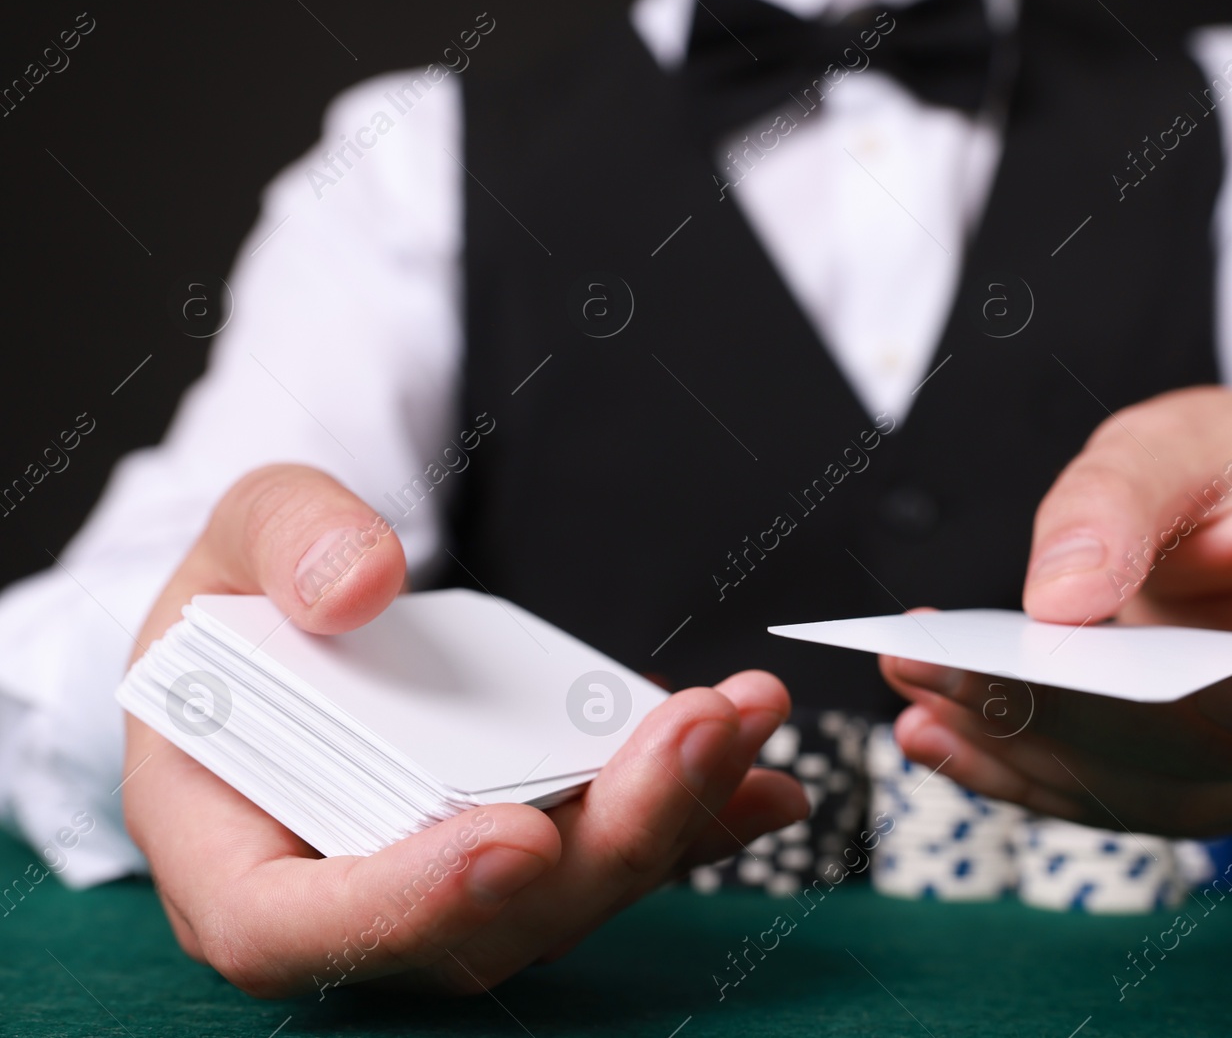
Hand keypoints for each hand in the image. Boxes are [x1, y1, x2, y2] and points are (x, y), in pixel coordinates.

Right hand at [122, 464, 806, 996]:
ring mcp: (448, 888)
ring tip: (743, 716)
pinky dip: (693, 819)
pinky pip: (610, 856)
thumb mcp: (236, 538)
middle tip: (693, 732)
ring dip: (672, 817)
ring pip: (567, 898)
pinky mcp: (524, 855)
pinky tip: (764, 775)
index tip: (517, 836)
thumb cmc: (247, 604)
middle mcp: (348, 900)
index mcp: (231, 856)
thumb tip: (360, 585)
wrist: (300, 626)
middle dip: (604, 838)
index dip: (408, 903)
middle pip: (478, 928)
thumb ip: (283, 543)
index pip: (292, 929)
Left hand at [880, 387, 1231, 836]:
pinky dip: (1012, 768)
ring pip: (1155, 795)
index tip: (1198, 677)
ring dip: (1025, 751)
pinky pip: (1106, 796)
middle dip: (1089, 719)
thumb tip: (1057, 601)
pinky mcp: (1191, 787)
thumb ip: (1131, 495)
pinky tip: (932, 729)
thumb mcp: (1202, 434)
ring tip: (918, 690)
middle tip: (959, 669)